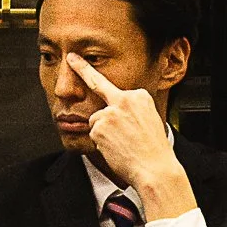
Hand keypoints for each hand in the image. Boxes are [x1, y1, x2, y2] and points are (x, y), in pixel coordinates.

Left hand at [71, 53, 197, 219]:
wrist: (155, 168)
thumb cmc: (154, 150)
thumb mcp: (150, 120)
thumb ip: (131, 110)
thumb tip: (112, 110)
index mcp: (140, 96)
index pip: (115, 86)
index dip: (95, 74)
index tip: (80, 59)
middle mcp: (124, 99)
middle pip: (99, 89)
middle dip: (83, 69)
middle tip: (72, 58)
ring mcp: (110, 112)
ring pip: (96, 119)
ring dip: (103, 132)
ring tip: (122, 144)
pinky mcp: (99, 126)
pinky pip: (94, 133)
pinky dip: (102, 143)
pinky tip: (116, 149)